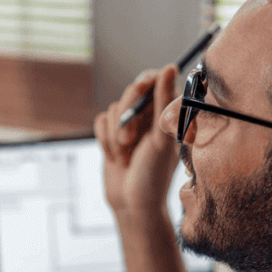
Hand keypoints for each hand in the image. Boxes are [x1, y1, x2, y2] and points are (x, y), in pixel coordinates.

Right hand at [93, 66, 180, 227]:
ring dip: (115, 135)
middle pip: (131, 92)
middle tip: (129, 140)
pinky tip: (114, 158)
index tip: (141, 86)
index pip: (156, 80)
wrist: (132, 204)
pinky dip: (104, 140)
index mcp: (167, 114)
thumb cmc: (154, 175)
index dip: (145, 81)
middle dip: (127, 117)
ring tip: (125, 156)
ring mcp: (129, 125)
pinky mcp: (111, 134)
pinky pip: (100, 121)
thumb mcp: (161, 139)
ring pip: (113, 109)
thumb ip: (164, 103)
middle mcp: (149, 116)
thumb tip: (170, 67)